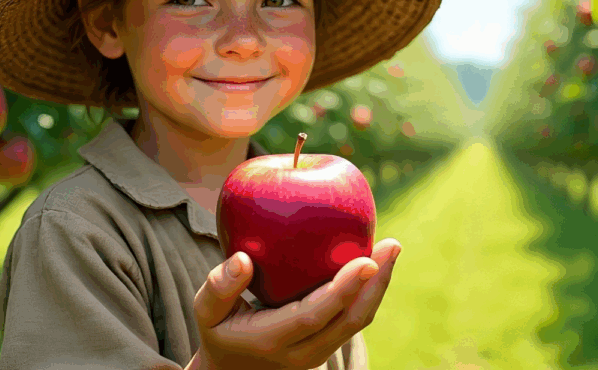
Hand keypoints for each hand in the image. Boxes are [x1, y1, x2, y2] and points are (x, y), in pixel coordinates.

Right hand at [193, 238, 401, 369]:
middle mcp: (301, 352)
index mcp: (272, 340)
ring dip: (379, 287)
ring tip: (391, 248)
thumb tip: (244, 258)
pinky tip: (374, 260)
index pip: (315, 316)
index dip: (344, 290)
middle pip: (350, 321)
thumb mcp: (206, 311)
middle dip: (376, 284)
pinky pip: (352, 319)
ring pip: (357, 322)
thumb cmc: (218, 331)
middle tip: (392, 245)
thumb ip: (219, 286)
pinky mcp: (325, 344)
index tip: (366, 260)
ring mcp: (317, 352)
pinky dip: (369, 291)